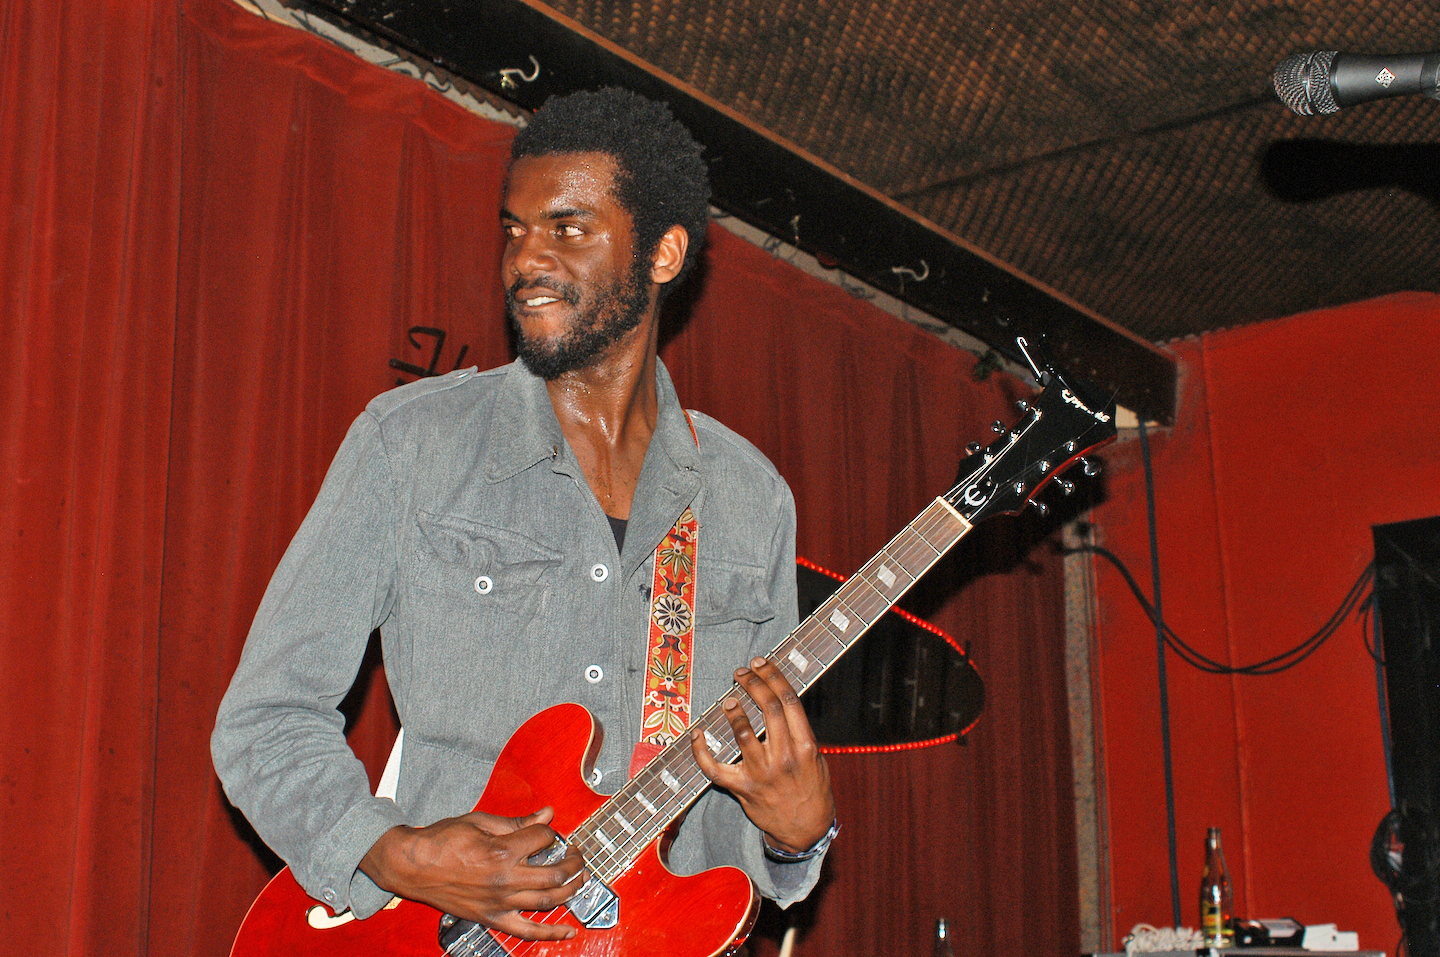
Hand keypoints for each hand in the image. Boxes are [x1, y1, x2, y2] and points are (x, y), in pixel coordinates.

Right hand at [359, 806, 585, 939]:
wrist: (412, 866)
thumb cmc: (441, 842)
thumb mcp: (480, 822)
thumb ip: (517, 822)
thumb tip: (546, 814)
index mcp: (502, 852)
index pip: (543, 839)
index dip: (549, 831)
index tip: (547, 830)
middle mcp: (504, 881)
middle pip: (555, 874)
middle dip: (573, 862)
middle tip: (576, 854)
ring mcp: (499, 903)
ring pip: (548, 902)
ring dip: (570, 890)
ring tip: (579, 880)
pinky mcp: (491, 918)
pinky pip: (527, 931)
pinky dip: (550, 933)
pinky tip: (569, 931)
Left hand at [690, 657, 836, 853]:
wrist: (805, 830)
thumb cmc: (811, 790)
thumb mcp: (817, 759)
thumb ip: (799, 733)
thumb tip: (779, 700)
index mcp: (806, 746)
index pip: (789, 701)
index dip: (773, 677)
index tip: (761, 664)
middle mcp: (785, 757)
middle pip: (768, 709)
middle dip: (753, 684)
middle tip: (742, 673)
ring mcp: (762, 773)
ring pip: (743, 734)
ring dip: (733, 713)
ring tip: (729, 700)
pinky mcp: (743, 788)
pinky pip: (715, 768)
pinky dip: (701, 750)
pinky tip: (697, 733)